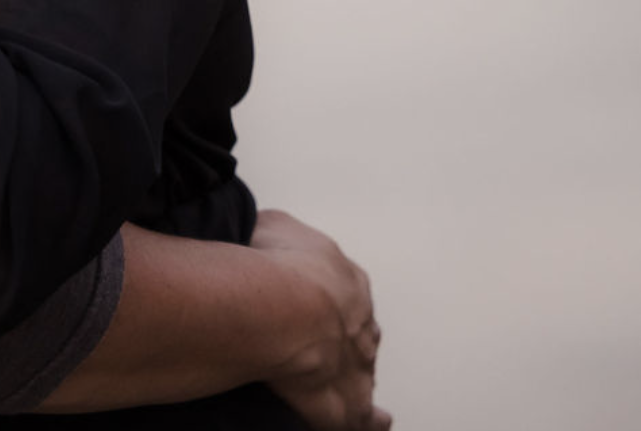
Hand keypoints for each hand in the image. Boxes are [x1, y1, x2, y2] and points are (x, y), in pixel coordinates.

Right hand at [249, 210, 389, 430]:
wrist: (281, 305)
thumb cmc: (272, 265)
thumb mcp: (272, 229)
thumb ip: (274, 236)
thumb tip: (263, 238)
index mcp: (345, 280)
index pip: (349, 293)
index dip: (336, 303)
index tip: (323, 308)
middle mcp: (358, 320)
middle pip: (361, 334)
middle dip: (351, 342)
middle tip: (338, 351)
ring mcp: (355, 361)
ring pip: (364, 375)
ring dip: (360, 382)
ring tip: (365, 396)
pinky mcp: (343, 398)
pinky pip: (359, 416)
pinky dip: (368, 422)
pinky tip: (377, 423)